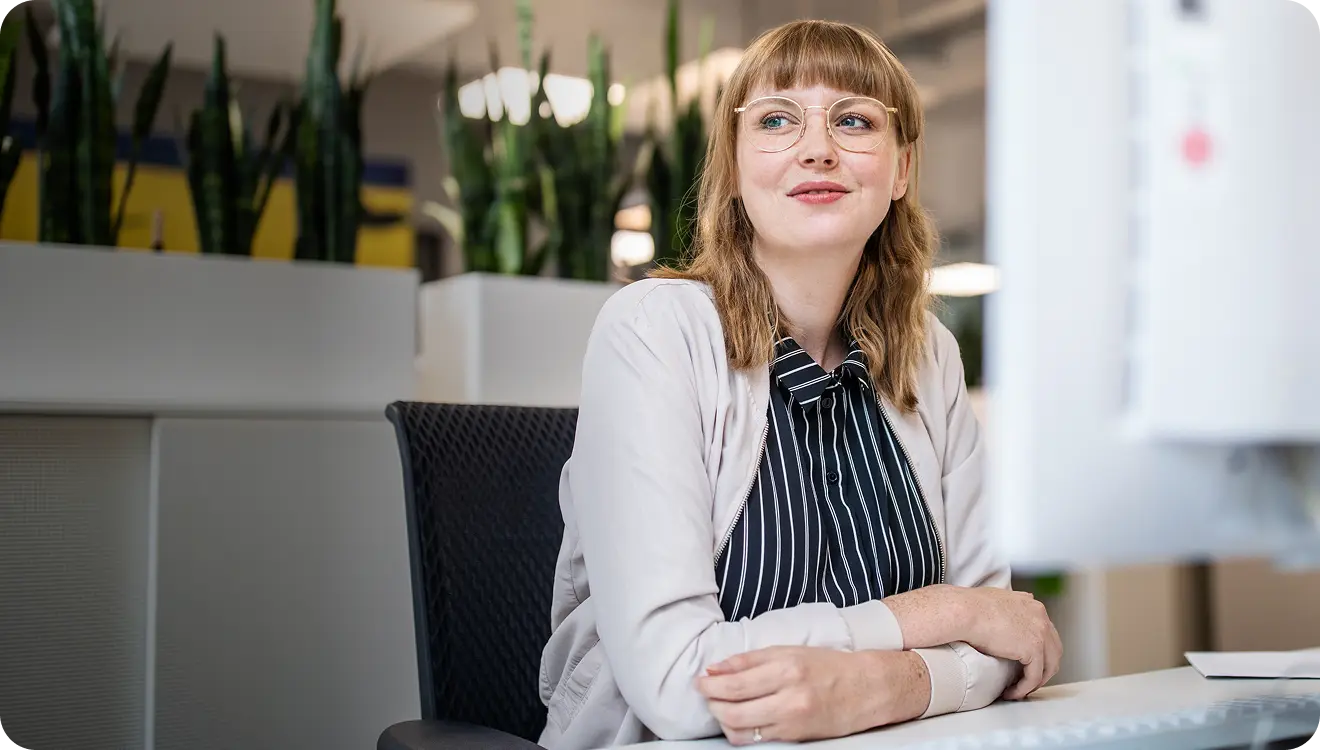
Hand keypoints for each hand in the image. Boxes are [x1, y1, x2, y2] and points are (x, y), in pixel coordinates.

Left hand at [695, 646, 929, 744]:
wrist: (866, 689)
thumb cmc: (827, 665)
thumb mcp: (789, 651)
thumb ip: (749, 660)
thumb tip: (715, 667)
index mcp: (786, 669)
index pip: (734, 683)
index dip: (709, 684)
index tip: (699, 680)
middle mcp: (789, 697)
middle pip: (732, 709)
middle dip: (711, 702)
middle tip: (705, 693)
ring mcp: (792, 721)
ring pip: (740, 729)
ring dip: (722, 718)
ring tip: (720, 705)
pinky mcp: (795, 737)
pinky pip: (756, 739)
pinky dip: (740, 731)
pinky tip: (738, 719)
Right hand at [955, 588, 1061, 699]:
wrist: (964, 612)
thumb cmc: (970, 606)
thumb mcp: (998, 599)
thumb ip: (1011, 608)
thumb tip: (1007, 616)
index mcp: (1033, 606)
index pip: (1047, 634)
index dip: (1040, 652)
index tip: (1028, 664)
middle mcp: (1041, 617)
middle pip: (1053, 650)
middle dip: (1043, 668)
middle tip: (1027, 681)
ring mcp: (1040, 633)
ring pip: (1048, 666)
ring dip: (1035, 682)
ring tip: (1019, 690)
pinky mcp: (1033, 649)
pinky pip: (1034, 676)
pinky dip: (1024, 688)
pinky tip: (1011, 692)